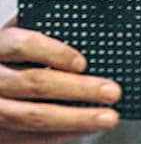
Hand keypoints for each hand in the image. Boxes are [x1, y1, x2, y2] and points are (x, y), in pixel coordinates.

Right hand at [0, 17, 121, 140]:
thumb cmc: (3, 59)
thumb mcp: (12, 40)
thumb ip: (37, 33)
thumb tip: (79, 27)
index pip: (23, 45)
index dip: (54, 53)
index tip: (82, 63)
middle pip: (36, 84)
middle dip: (79, 89)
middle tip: (111, 91)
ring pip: (35, 117)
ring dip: (77, 119)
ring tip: (107, 117)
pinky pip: (30, 140)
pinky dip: (61, 135)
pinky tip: (85, 130)